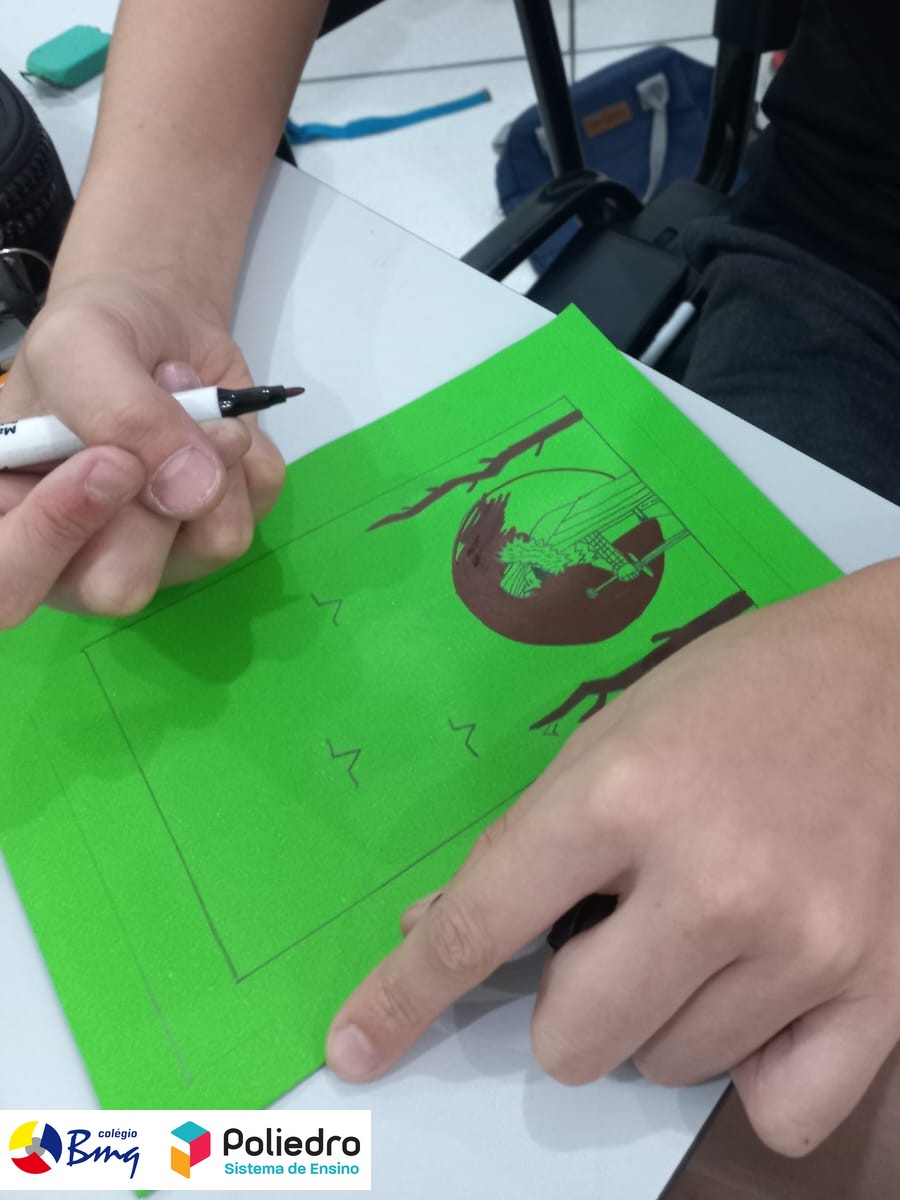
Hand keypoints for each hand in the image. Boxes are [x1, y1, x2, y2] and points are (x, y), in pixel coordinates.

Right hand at [0, 269, 284, 619]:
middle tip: (154, 414)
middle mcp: (81, 558)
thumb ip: (119, 414)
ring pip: (214, 544)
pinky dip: (246, 452)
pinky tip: (211, 421)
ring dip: (213, 455)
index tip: (106, 462)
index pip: (11, 586)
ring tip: (180, 402)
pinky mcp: (221, 531)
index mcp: (14, 519)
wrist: (160, 322)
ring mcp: (161, 555)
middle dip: (153, 497)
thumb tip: (191, 494)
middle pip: (121, 587)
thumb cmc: (94, 336)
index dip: (53, 534)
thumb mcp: (78, 347)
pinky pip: (258, 507)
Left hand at [326, 563, 899, 1157]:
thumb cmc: (742, 689)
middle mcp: (710, 883)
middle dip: (570, 997)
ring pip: (667, 1067)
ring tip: (708, 926)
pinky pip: (778, 1111)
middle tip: (617, 929)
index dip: (405, 998)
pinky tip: (760, 996)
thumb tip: (433, 931)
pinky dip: (752, 1067)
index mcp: (621, 797)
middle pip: (571, 1041)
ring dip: (663, 1014)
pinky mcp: (882, 990)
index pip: (479, 928)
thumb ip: (525, 841)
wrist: (897, 674)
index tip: (358, 1047)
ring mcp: (803, 946)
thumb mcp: (611, 736)